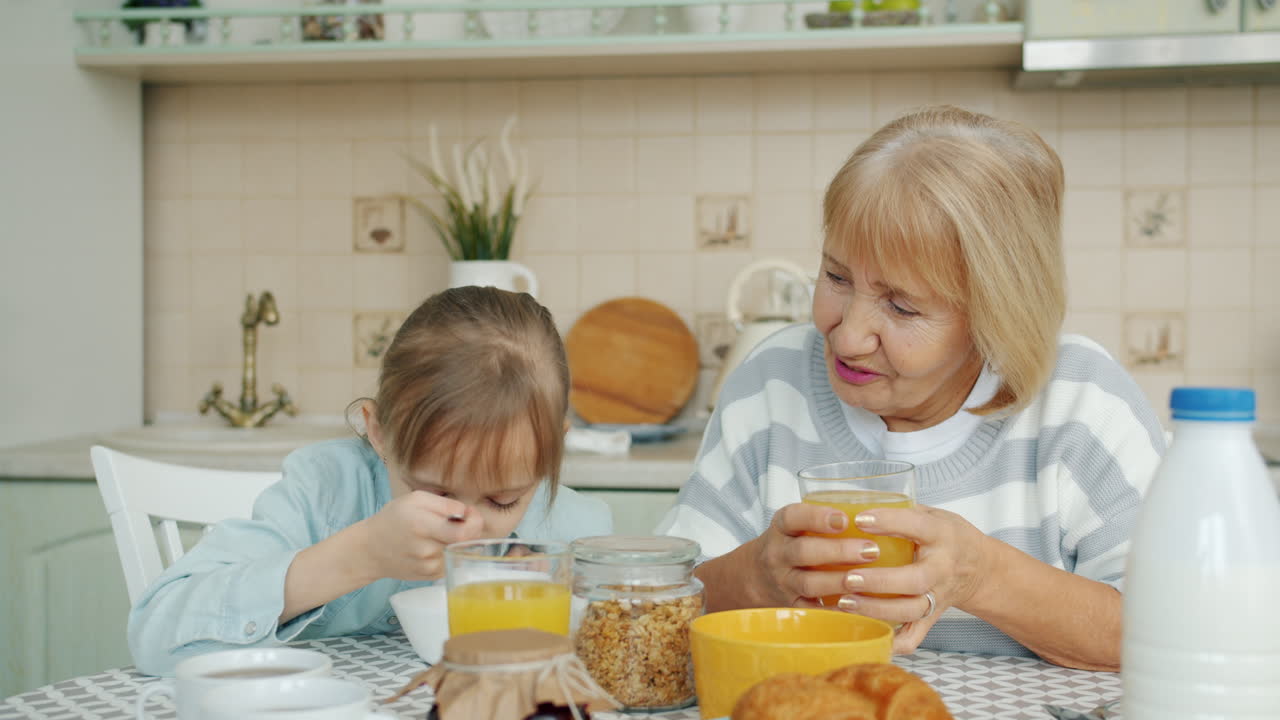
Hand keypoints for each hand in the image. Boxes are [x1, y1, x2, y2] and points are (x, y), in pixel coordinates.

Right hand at [358, 491, 484, 580]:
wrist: (370, 549)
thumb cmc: (393, 519)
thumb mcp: (415, 499)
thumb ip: (445, 504)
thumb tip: (467, 513)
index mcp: (422, 526)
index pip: (464, 532)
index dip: (475, 522)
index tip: (470, 514)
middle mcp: (426, 550)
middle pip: (465, 542)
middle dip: (469, 529)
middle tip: (458, 521)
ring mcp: (428, 566)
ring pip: (459, 551)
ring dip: (457, 541)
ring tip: (440, 533)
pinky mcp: (430, 576)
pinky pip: (451, 561)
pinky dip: (449, 552)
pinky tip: (434, 545)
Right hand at [744, 502, 884, 607]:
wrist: (754, 577)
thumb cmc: (791, 544)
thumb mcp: (796, 525)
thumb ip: (827, 516)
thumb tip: (886, 505)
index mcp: (782, 528)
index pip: (793, 517)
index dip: (817, 517)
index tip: (844, 518)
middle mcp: (778, 554)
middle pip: (804, 551)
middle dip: (839, 551)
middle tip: (872, 549)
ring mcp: (783, 582)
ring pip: (810, 583)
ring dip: (840, 581)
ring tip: (868, 579)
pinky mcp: (791, 607)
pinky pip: (814, 611)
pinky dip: (835, 611)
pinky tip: (858, 607)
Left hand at [833, 506, 990, 653]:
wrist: (981, 569)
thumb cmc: (949, 536)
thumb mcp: (934, 515)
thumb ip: (903, 511)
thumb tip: (857, 502)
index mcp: (942, 535)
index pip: (916, 526)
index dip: (889, 522)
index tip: (860, 519)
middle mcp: (942, 568)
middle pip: (915, 580)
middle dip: (880, 581)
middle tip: (849, 577)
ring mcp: (938, 595)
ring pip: (911, 610)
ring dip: (876, 610)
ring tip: (845, 602)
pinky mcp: (934, 616)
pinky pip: (915, 636)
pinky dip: (894, 643)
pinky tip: (867, 637)